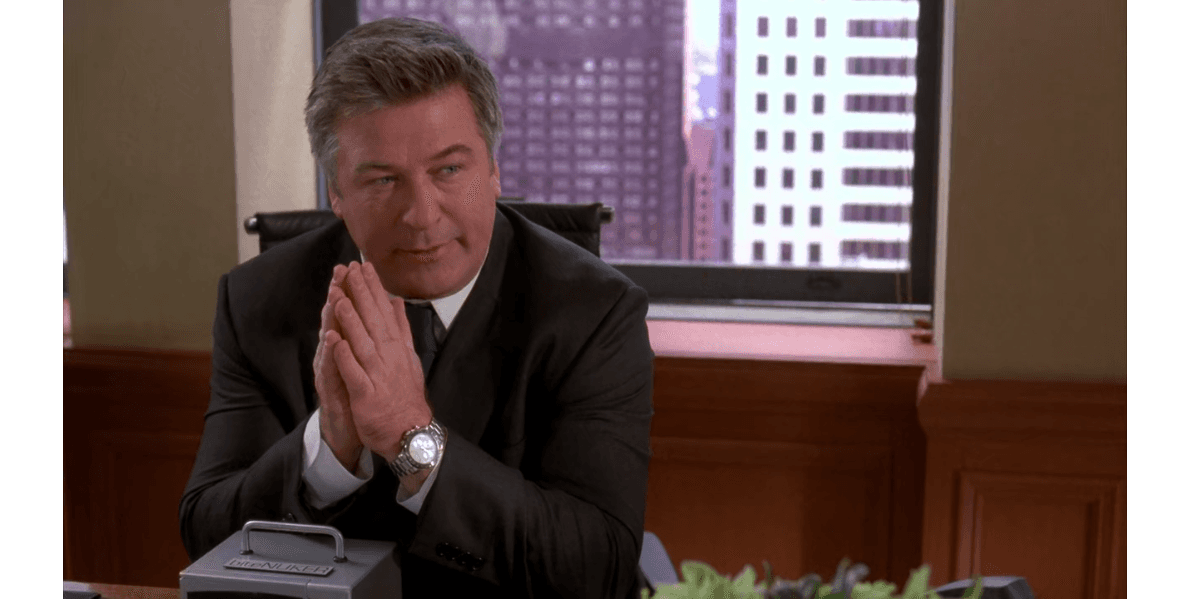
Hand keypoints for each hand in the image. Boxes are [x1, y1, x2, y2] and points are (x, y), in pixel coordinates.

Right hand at [315, 265, 363, 470]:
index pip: (351, 314)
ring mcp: (330, 371)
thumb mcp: (366, 363)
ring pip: (329, 341)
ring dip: (330, 319)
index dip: (353, 291)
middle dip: (338, 295)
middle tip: (340, 272)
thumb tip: (383, 312)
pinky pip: (329, 370)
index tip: (356, 267)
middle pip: (336, 321)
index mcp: (350, 347)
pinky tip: (330, 339)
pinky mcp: (329, 390)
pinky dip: (330, 354)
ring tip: (333, 297)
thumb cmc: (358, 395)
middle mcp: (336, 355)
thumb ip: (369, 337)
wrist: (348, 431)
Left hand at [326, 261, 432, 463]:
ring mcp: (378, 374)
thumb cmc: (405, 394)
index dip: (374, 288)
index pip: (384, 311)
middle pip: (373, 320)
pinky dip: (344, 356)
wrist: (409, 431)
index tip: (364, 266)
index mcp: (397, 346)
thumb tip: (396, 301)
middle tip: (351, 269)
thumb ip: (401, 328)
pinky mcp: (366, 393)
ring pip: (362, 342)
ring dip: (351, 320)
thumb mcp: (408, 356)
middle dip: (361, 294)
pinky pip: (353, 372)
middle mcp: (389, 356)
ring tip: (340, 297)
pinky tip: (335, 341)